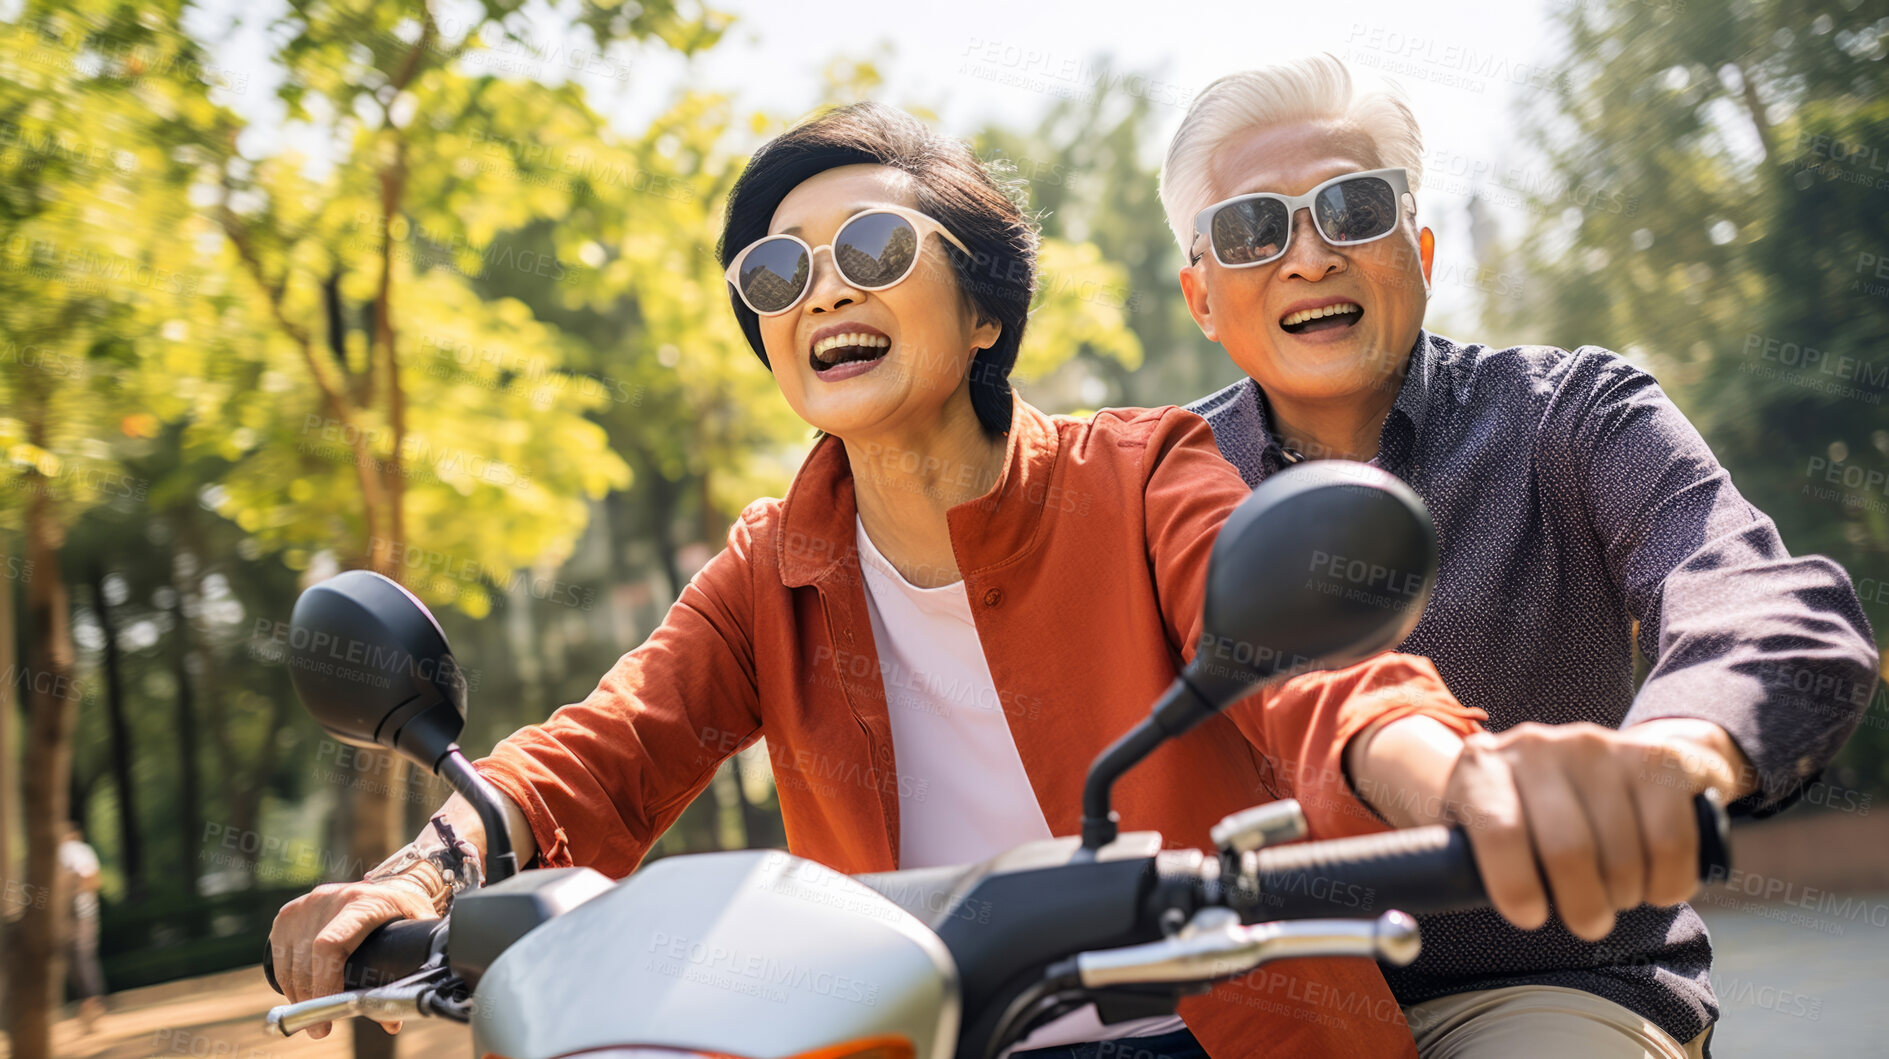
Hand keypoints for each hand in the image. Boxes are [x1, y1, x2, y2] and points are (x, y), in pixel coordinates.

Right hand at [266, 878, 435, 1037]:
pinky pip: (279, 956)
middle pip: (308, 960)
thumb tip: (391, 1023)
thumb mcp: (414, 933)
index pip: (330, 945)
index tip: (330, 1011)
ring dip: (298, 994)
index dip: (325, 982)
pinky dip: (287, 980)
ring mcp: (306, 905)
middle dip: (312, 1000)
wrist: (389, 884)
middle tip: (321, 1029)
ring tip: (313, 1014)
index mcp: (362, 903)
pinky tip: (301, 993)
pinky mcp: (289, 912)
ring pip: (290, 962)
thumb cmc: (403, 914)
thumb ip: (407, 971)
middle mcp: (329, 900)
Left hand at [1442, 722, 1739, 940]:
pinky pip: (1672, 842)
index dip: (1516, 887)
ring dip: (1626, 896)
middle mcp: (1538, 746)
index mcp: (1483, 765)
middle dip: (1582, 907)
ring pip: (1624, 854)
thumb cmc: (1529, 814)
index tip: (1530, 916)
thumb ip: (1458, 864)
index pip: (1497, 831)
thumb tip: (1412, 921)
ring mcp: (1599, 746)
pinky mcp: (1655, 757)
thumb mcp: (1480, 828)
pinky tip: (1654, 882)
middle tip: (1586, 920)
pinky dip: (1668, 882)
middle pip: (1568, 851)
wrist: (1599, 762)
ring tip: (1615, 892)